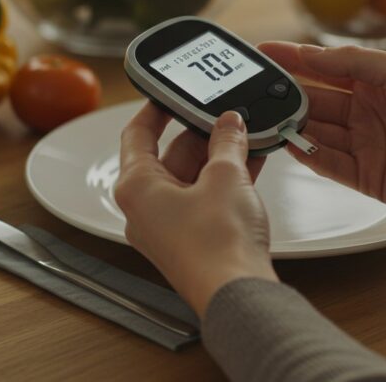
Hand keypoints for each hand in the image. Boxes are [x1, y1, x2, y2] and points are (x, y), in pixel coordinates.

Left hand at [115, 103, 275, 316]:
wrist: (237, 293)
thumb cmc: (218, 244)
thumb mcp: (226, 176)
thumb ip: (227, 142)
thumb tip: (229, 123)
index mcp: (135, 187)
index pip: (137, 134)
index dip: (155, 108)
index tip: (171, 92)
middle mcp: (144, 208)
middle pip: (168, 155)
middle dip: (201, 134)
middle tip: (226, 115)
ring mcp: (167, 227)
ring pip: (189, 178)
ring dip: (217, 157)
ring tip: (245, 136)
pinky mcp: (190, 241)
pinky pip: (203, 198)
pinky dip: (223, 180)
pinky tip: (249, 163)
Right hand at [258, 42, 385, 241]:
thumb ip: (356, 63)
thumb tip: (314, 54)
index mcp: (377, 81)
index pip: (324, 66)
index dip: (294, 58)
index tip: (263, 52)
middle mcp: (366, 111)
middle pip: (314, 99)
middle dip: (286, 94)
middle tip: (257, 90)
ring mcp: (365, 144)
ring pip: (316, 131)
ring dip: (293, 125)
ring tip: (268, 117)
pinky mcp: (366, 177)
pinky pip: (328, 164)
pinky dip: (308, 155)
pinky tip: (292, 144)